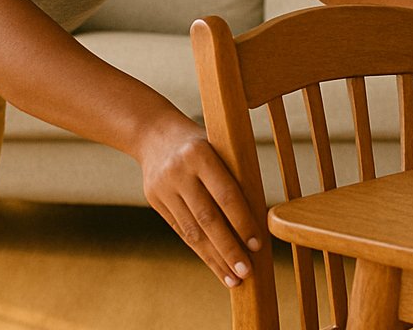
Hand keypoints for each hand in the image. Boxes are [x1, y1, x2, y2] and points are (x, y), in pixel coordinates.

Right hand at [134, 115, 261, 287]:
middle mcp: (179, 171)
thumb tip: (260, 219)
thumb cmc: (200, 143)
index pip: (226, 194)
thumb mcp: (219, 147)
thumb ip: (235, 176)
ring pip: (192, 231)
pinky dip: (201, 250)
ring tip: (234, 278)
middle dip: (229, 249)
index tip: (258, 245)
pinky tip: (216, 265)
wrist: (152, 132)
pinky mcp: (154, 200)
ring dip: (215, 258)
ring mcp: (163, 187)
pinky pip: (181, 231)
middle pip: (207, 218)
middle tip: (247, 272)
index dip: (243, 222)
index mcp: (200, 153)